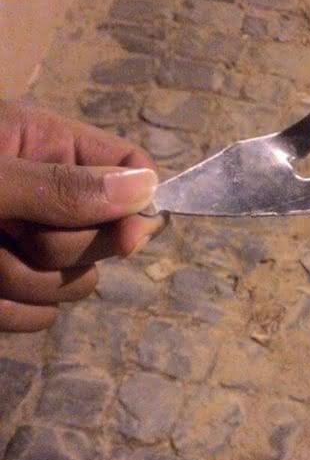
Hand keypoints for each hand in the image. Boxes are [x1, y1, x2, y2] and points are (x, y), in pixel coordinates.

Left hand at [0, 96, 164, 331]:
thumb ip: (59, 188)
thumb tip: (146, 189)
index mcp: (44, 144)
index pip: (128, 164)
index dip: (138, 204)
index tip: (125, 240)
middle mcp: (47, 193)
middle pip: (109, 233)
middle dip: (61, 248)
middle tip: (5, 232)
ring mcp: (29, 245)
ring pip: (77, 281)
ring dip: (28, 283)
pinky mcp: (12, 290)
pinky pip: (40, 315)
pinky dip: (11, 311)